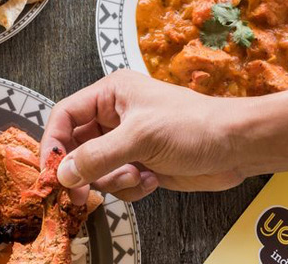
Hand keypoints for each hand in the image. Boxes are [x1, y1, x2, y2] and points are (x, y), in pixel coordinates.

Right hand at [40, 70, 247, 202]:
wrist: (235, 147)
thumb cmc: (194, 125)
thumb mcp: (140, 137)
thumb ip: (98, 156)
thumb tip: (64, 172)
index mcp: (111, 94)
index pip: (66, 115)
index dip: (55, 142)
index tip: (52, 169)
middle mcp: (115, 116)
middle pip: (78, 146)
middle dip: (83, 170)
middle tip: (81, 192)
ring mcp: (128, 141)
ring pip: (96, 168)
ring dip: (112, 180)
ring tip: (137, 175)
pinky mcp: (140, 163)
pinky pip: (117, 182)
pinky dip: (130, 187)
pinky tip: (153, 179)